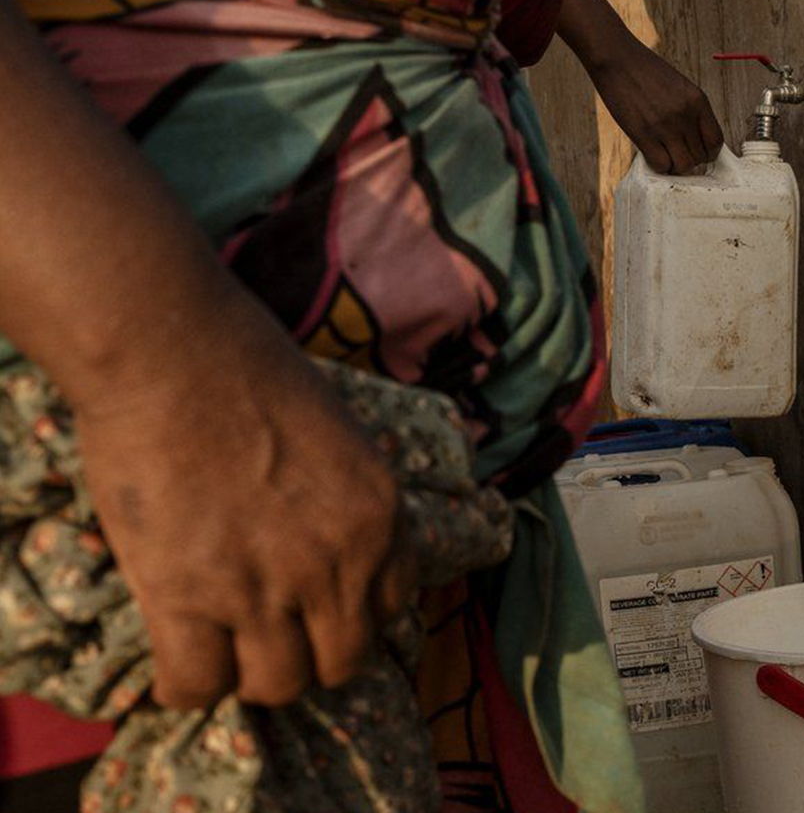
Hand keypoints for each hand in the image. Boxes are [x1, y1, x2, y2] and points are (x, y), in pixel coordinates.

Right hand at [76, 293, 410, 708]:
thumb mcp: (341, 436)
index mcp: (381, 517)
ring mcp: (266, 585)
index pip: (393, 608)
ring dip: (249, 674)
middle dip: (309, 656)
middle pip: (342, 662)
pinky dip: (187, 686)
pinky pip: (198, 685)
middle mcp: (338, 561)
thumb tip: (325, 538)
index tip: (320, 610)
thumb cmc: (251, 373)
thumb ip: (343, 498)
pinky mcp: (189, 597)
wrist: (176, 351)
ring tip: (222, 648)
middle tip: (271, 637)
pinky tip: (177, 665)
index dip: (352, 615)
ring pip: (278, 684)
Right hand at [581, 34, 724, 175]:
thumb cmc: (645, 71)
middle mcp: (685, 114)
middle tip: (677, 154)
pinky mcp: (643, 134)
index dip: (708, 152)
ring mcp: (665, 125)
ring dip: (675, 166)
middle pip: (700, 156)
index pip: (716, 141)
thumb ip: (690, 110)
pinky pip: (661, 164)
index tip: (698, 152)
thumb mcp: (679, 86)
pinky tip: (652, 154)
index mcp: (698, 100)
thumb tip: (695, 139)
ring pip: (683, 165)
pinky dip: (659, 165)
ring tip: (665, 156)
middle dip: (690, 160)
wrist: (616, 58)